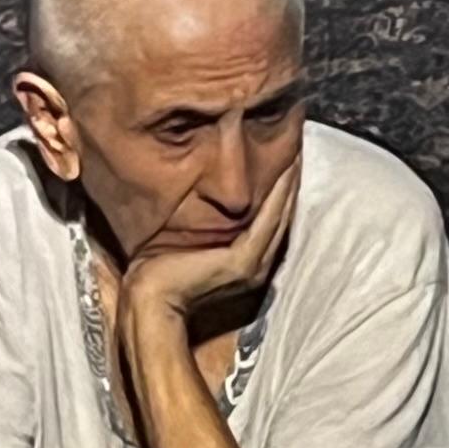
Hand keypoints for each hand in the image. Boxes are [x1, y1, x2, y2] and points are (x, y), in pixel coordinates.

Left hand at [120, 168, 302, 332]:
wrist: (150, 301)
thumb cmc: (158, 272)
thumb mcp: (187, 240)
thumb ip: (204, 224)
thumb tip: (200, 194)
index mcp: (247, 261)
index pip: (270, 219)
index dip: (280, 190)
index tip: (285, 159)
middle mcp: (257, 263)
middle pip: (281, 214)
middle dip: (290, 182)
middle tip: (297, 147)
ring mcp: (253, 263)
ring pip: (280, 214)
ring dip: (289, 184)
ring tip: (296, 154)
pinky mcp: (243, 260)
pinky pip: (268, 220)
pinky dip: (279, 195)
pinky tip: (285, 172)